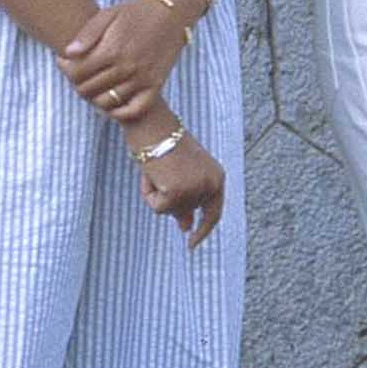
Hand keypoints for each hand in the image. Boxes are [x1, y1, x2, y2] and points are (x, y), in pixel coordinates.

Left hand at [60, 0, 192, 122]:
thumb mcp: (108, 14)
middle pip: (89, 89)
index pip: (77, 72)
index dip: (65, 69)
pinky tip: (111, 104)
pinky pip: (134, 110)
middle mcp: (126, 67)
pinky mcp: (155, 85)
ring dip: (94, 97)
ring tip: (93, 85)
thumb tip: (68, 54)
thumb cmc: (136, 12)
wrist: (171, 14)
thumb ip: (87, 34)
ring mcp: (142, 79)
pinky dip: (119, 113)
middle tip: (78, 75)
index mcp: (112, 50)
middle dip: (77, 83)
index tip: (64, 62)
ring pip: (107, 102)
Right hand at [136, 130, 225, 245]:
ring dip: (156, 194)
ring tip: (156, 169)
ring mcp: (196, 190)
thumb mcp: (180, 174)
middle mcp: (212, 185)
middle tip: (159, 173)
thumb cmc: (163, 142)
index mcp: (218, 177)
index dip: (203, 230)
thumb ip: (186, 201)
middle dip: (168, 201)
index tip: (192, 244)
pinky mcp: (178, 192)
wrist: (152, 122)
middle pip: (185, 212)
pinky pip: (157, 207)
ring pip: (168, 211)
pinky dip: (148, 193)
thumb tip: (186, 228)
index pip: (214, 212)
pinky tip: (150, 173)